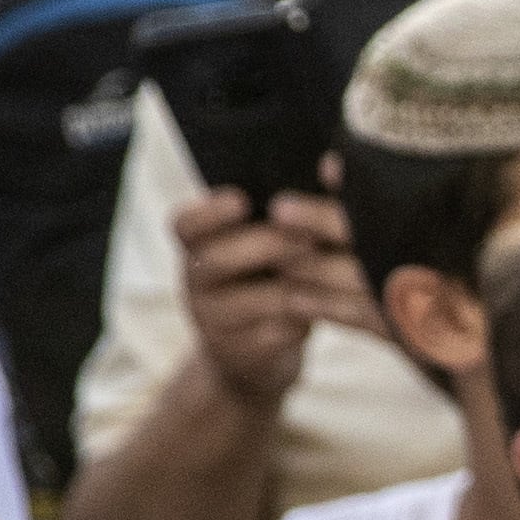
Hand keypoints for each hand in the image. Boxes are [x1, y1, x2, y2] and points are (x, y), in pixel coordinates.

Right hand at [172, 184, 368, 405]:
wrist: (259, 355)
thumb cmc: (272, 281)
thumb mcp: (268, 247)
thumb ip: (285, 214)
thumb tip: (333, 164)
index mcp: (198, 245)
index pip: (185, 224)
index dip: (209, 211)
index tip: (242, 199)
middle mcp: (195, 280)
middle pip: (215, 259)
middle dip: (265, 245)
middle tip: (308, 237)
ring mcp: (212, 319)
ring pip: (250, 299)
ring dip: (293, 285)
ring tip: (329, 272)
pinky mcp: (240, 353)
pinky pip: (274, 333)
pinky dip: (305, 320)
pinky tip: (331, 310)